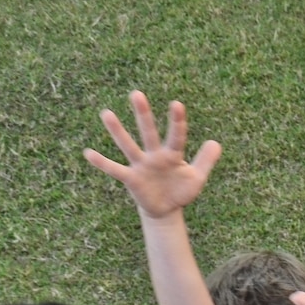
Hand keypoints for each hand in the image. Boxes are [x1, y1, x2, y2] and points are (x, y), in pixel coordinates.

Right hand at [84, 93, 221, 219]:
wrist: (166, 209)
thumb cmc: (181, 191)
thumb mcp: (196, 178)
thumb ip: (205, 161)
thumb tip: (216, 143)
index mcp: (172, 154)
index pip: (176, 136)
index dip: (177, 122)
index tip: (176, 104)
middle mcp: (154, 155)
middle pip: (148, 132)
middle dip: (143, 115)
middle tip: (136, 94)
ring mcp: (141, 166)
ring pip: (128, 146)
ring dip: (118, 131)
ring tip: (106, 113)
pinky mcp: (131, 179)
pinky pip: (115, 169)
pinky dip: (102, 163)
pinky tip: (88, 153)